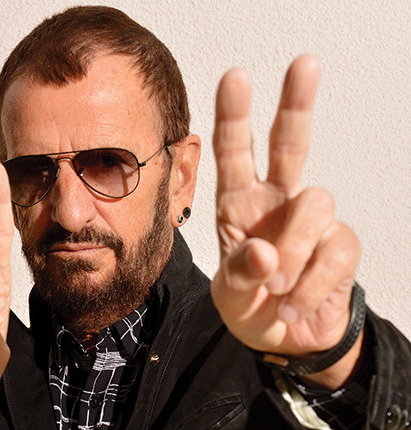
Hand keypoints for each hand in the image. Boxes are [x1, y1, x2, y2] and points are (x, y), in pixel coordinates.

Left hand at [210, 56, 361, 386]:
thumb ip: (240, 274)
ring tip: (278, 288)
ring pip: (316, 202)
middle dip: (296, 104)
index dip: (234, 117)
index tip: (237, 78)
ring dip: (296, 251)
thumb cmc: (249, 305)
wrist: (283, 340)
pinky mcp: (340, 244)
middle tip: (305, 63)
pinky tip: (296, 304)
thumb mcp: (230, 296)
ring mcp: (311, 221)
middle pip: (290, 144)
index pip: (234, 154)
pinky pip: (335, 252)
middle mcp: (276, 201)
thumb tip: (266, 252)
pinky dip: (313, 285)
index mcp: (238, 205)